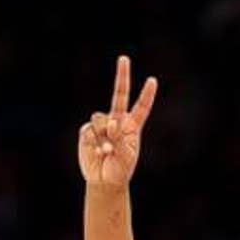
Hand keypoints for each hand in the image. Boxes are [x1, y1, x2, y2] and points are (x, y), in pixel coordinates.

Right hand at [78, 55, 159, 188]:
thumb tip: (109, 122)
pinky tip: (98, 152)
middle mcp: (117, 121)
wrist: (104, 181)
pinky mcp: (87, 131)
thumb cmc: (120, 169)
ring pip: (100, 117)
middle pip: (119, 94)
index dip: (146, 94)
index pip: (140, 107)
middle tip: (124, 58)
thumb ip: (119, 137)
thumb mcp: (127, 156)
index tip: (152, 81)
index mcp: (132, 127)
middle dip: (122, 76)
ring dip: (104, 133)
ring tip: (107, 150)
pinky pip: (89, 129)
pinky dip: (94, 140)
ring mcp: (102, 125)